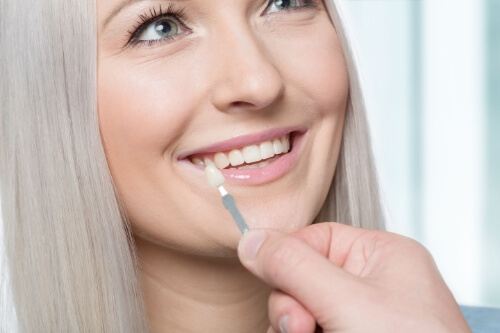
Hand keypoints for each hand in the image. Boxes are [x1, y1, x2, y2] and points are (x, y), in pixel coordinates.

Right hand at [237, 222, 470, 332]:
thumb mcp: (345, 301)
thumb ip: (294, 266)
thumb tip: (250, 240)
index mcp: (382, 255)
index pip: (315, 238)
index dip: (286, 257)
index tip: (267, 277)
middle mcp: (373, 284)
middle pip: (303, 276)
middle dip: (292, 305)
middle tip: (302, 329)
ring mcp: (364, 317)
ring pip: (303, 309)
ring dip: (293, 327)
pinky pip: (312, 329)